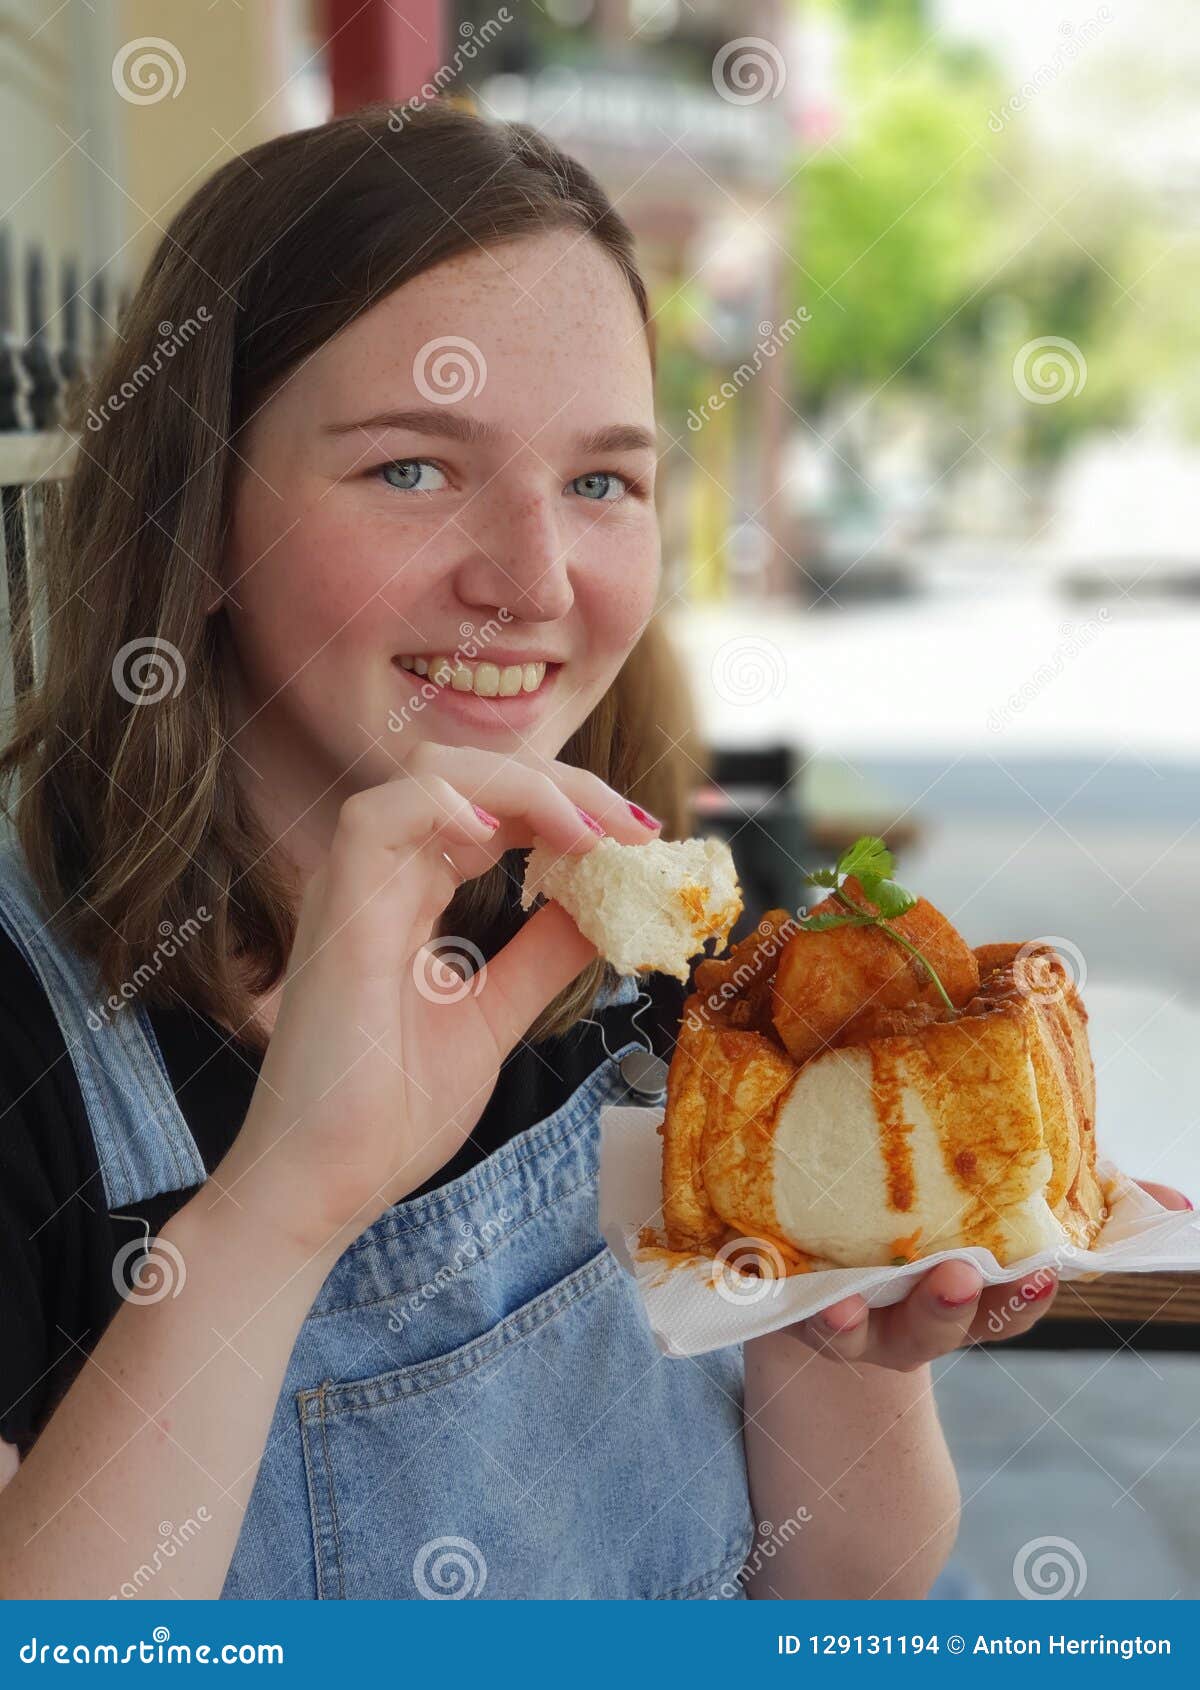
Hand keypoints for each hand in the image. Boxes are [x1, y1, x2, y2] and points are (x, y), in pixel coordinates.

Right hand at [210, 741, 660, 1261]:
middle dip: (566, 784)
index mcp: (410, 892)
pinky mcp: (336, 914)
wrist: (324, 1187)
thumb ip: (541, 956)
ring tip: (592, 832)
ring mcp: (352, 888)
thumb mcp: (493, 1016)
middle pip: (472, 772)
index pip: (493, 806)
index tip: (643, 837)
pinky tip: (506, 829)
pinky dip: (445, 802)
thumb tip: (607, 906)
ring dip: (525, 785)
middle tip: (638, 827)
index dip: (569, 805)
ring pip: (431, 773)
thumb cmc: (389, 1112)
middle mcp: (380, 875)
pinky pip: (378, 818)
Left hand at [788, 1179, 1193, 1370]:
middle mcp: (902, 1319)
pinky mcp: (779, 1296)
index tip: (1042, 1273)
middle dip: (947, 1309)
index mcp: (962, 1299)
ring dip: (852, 1321)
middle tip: (959, 1274)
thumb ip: (1087, 1204)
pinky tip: (752, 1265)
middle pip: (931, 1328)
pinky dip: (762, 1288)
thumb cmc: (929, 1232)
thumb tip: (1180, 1204)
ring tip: (845, 1304)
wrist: (818, 1288)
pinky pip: (770, 1300)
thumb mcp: (1002, 1216)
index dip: (1023, 1297)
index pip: (1005, 1310)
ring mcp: (840, 1315)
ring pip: (851, 1329)